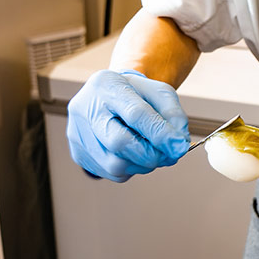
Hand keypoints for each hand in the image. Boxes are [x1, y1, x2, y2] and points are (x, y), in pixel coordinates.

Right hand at [66, 70, 189, 181]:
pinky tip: (134, 153)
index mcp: (106, 86)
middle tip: (169, 154)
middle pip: (119, 142)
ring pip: (116, 164)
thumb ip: (173, 115)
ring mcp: (78, 134)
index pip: (135, 114)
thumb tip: (178, 145)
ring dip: (143, 164)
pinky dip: (132, 168)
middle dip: (151, 154)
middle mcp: (85, 109)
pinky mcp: (80, 154)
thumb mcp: (159, 93)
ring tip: (151, 150)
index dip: (160, 133)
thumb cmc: (136, 95)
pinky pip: (112, 173)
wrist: (110, 97)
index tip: (179, 146)